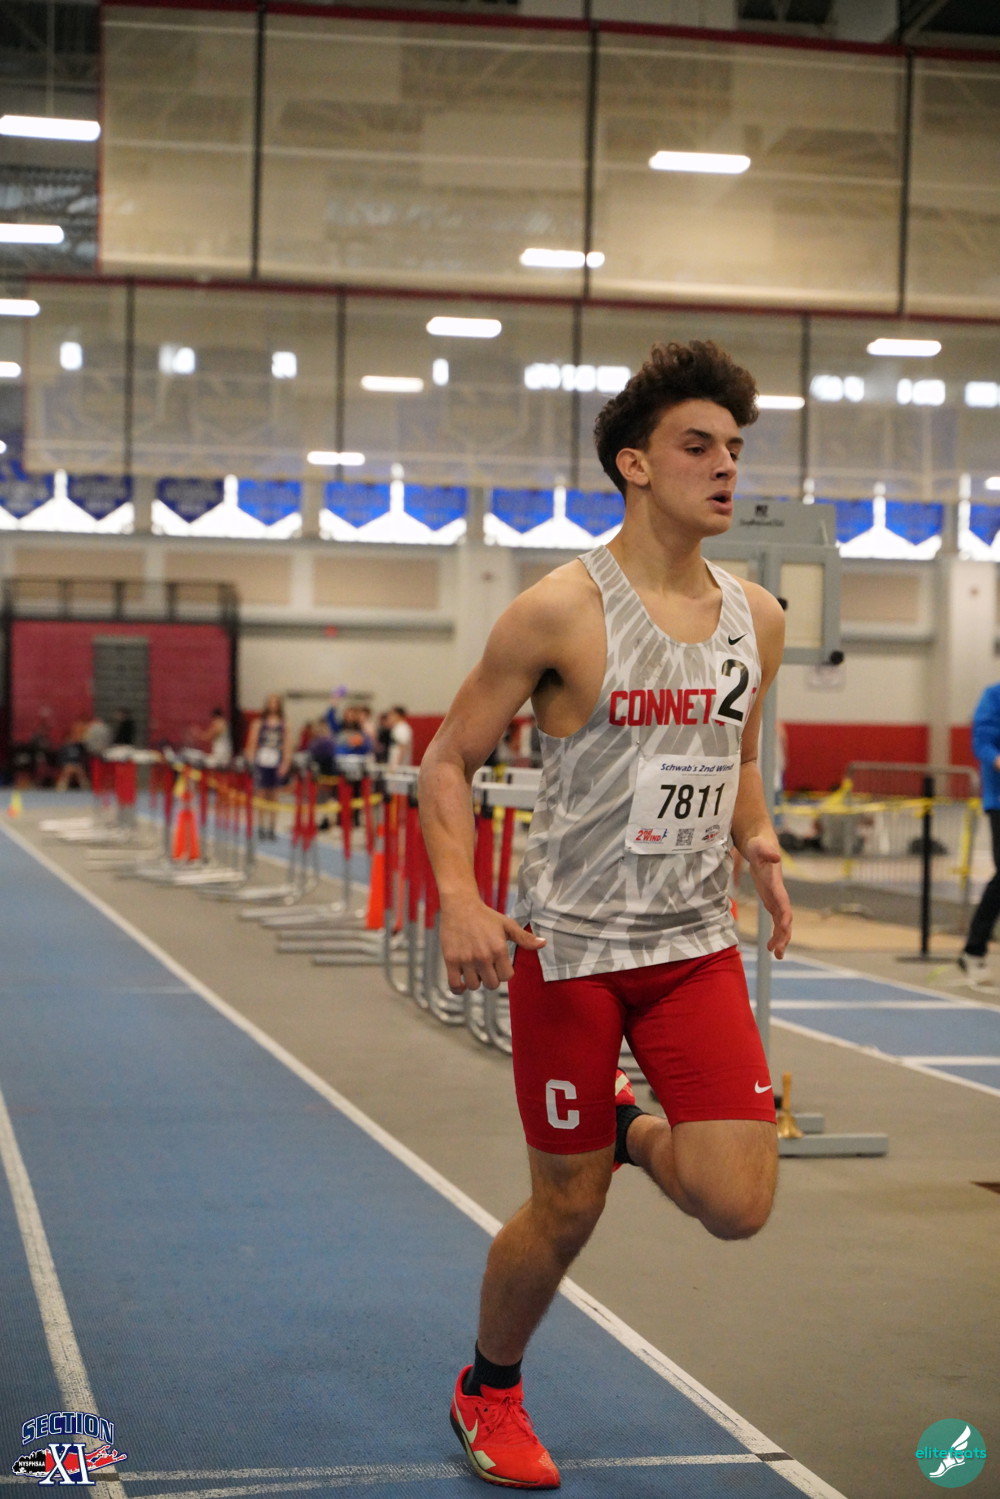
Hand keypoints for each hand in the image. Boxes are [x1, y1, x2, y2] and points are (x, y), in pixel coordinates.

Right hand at [439, 897, 544, 992]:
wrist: (460, 905)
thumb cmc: (486, 916)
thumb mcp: (507, 925)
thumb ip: (524, 938)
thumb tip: (543, 944)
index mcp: (499, 949)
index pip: (506, 977)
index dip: (503, 972)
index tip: (498, 964)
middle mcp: (483, 956)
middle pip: (492, 985)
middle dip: (490, 978)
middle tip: (486, 967)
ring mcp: (466, 959)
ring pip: (474, 986)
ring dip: (475, 981)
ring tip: (474, 969)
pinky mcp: (451, 960)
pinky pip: (455, 985)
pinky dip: (458, 988)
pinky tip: (462, 982)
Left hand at [744, 834, 791, 958]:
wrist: (760, 842)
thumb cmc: (758, 844)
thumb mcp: (759, 847)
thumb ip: (766, 852)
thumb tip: (775, 856)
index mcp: (776, 885)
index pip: (784, 904)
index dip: (785, 917)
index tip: (784, 929)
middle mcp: (779, 894)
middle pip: (785, 919)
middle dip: (783, 935)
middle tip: (777, 953)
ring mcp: (776, 898)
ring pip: (782, 923)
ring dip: (781, 939)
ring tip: (776, 955)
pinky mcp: (770, 900)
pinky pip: (775, 921)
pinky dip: (774, 933)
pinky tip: (769, 946)